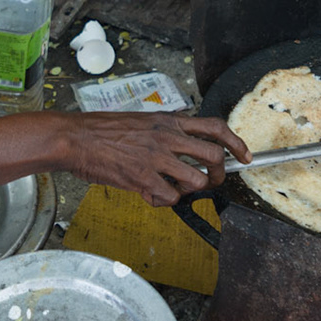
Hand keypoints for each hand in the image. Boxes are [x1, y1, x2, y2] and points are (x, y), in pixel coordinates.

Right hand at [62, 113, 249, 206]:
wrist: (76, 138)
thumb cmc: (101, 130)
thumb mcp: (141, 120)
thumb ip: (164, 131)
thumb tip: (181, 148)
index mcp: (168, 120)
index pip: (215, 127)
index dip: (237, 143)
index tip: (244, 157)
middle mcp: (167, 137)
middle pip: (215, 156)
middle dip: (220, 174)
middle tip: (211, 181)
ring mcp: (157, 158)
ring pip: (197, 181)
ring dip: (191, 190)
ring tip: (174, 188)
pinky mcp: (143, 179)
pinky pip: (171, 197)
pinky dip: (165, 200)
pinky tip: (151, 194)